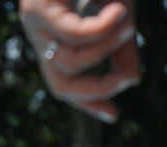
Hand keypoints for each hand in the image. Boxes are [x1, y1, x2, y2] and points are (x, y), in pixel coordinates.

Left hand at [19, 0, 139, 122]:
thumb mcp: (116, 14)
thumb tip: (133, 81)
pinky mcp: (37, 8)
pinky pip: (71, 35)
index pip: (64, 84)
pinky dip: (101, 29)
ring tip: (128, 22)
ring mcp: (34, 24)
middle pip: (60, 86)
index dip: (88, 103)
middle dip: (95, 90)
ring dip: (106, 47)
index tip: (114, 116)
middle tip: (125, 79)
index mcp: (54, 41)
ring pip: (68, 62)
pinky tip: (120, 11)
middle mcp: (40, 36)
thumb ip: (121, 46)